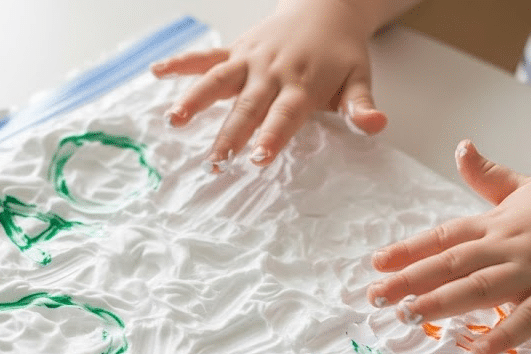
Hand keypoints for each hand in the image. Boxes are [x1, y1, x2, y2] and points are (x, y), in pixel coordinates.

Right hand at [150, 1, 387, 170]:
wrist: (325, 8)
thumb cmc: (341, 53)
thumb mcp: (358, 78)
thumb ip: (361, 105)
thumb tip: (375, 125)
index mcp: (302, 85)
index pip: (285, 115)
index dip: (271, 136)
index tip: (258, 157)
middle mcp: (271, 72)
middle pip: (247, 106)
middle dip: (231, 133)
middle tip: (216, 160)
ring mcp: (249, 60)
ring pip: (218, 80)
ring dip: (195, 99)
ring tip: (174, 119)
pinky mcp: (235, 51)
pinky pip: (205, 57)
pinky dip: (180, 63)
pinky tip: (156, 72)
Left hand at [366, 140, 530, 353]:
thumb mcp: (525, 186)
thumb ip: (487, 176)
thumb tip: (461, 147)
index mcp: (497, 223)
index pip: (444, 237)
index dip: (409, 250)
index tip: (376, 263)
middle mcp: (509, 245)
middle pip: (452, 263)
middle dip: (411, 280)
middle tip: (377, 296)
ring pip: (481, 288)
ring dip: (443, 302)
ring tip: (409, 315)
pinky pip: (528, 319)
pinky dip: (502, 334)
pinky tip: (476, 349)